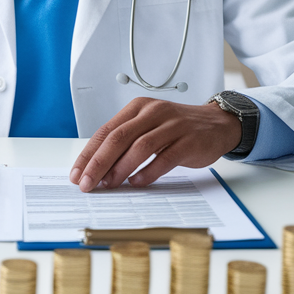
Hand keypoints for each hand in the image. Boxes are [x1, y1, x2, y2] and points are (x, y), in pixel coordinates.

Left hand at [69, 97, 240, 191]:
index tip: (77, 174)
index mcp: (138, 108)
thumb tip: (98, 169)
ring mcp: (172, 125)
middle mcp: (153, 113)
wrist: (217, 123)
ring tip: (109, 184)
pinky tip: (137, 182)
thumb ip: (126, 142)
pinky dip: (148, 171)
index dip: (89, 154)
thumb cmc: (177, 128)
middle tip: (87, 183)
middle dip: (99, 163)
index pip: (106, 131)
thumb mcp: (148, 126)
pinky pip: (165, 157)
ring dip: (121, 168)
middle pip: (119, 137)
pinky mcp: (189, 140)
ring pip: (140, 146)